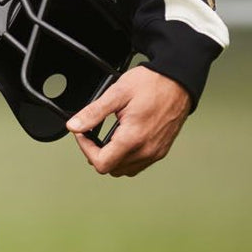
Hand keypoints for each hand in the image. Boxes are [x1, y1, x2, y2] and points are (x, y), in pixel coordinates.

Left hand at [66, 66, 190, 177]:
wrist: (177, 81)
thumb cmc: (151, 83)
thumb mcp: (117, 93)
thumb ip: (93, 112)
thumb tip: (74, 126)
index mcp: (133, 138)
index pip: (102, 163)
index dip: (86, 149)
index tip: (83, 133)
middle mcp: (146, 150)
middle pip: (112, 169)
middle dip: (97, 153)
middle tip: (92, 132)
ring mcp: (155, 153)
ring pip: (125, 170)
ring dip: (111, 157)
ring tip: (107, 135)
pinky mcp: (161, 150)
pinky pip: (138, 164)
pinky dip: (125, 157)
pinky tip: (122, 138)